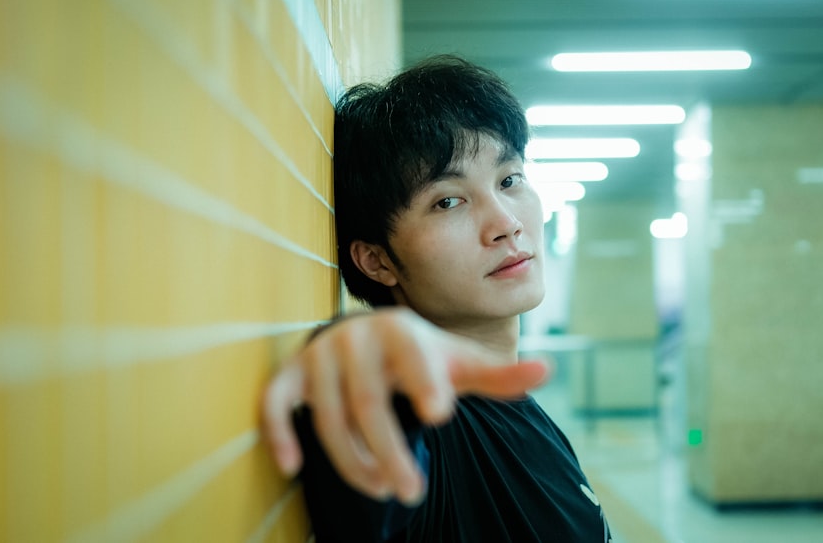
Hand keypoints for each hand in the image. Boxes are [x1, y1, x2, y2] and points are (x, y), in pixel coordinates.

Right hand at [261, 307, 549, 504]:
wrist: (367, 335)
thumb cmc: (421, 357)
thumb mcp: (458, 363)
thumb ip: (497, 374)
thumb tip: (547, 372)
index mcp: (401, 330)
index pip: (412, 355)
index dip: (423, 382)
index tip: (440, 416)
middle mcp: (354, 337)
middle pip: (367, 401)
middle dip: (390, 450)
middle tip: (413, 492)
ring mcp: (318, 356)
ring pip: (328, 417)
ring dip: (352, 460)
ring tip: (383, 490)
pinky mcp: (290, 375)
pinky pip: (275, 403)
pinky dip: (279, 432)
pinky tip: (293, 467)